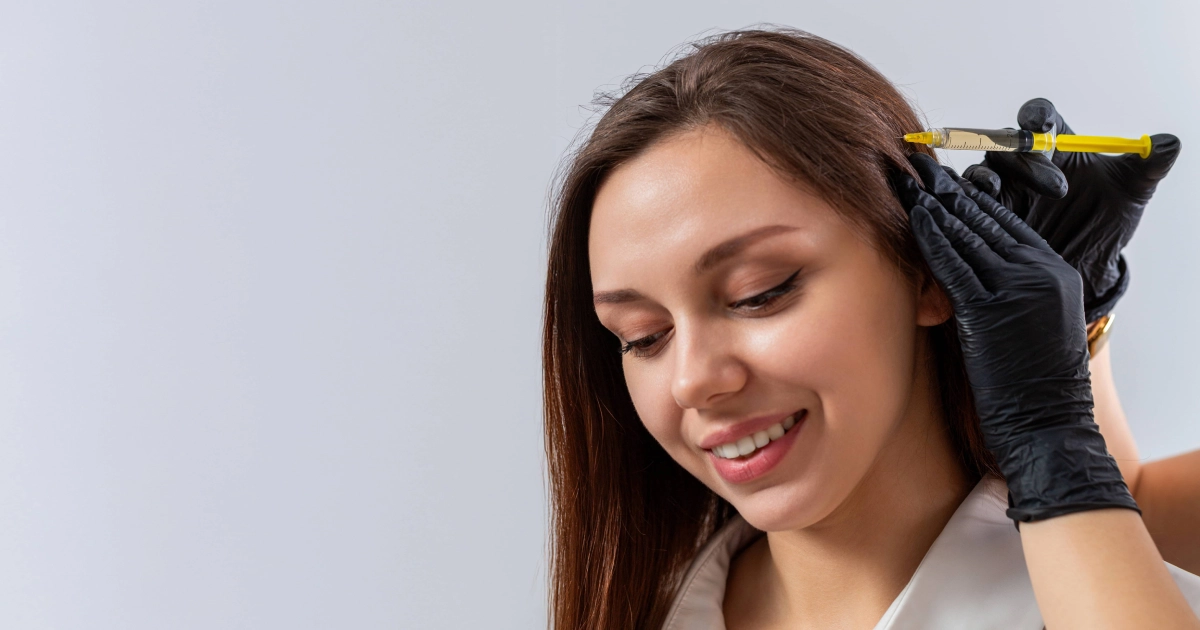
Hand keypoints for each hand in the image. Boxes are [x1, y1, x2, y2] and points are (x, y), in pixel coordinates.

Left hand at [891, 153, 1138, 521]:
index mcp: (1052, 272)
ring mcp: (1019, 289)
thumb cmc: (1031, 388)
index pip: (1004, 222)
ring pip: (968, 235)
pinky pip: (955, 264)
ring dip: (932, 205)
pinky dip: (931, 238)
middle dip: (946, 190)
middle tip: (915, 163)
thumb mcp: (1027, 327)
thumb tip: (963, 272)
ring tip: (904, 180)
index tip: (940, 178)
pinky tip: (912, 217)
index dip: (969, 197)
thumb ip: (1005, 292)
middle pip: (985, 219)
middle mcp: (1040, 273)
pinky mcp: (993, 310)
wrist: (1048, 427)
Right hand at [962, 98, 1181, 321]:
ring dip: (991, 178)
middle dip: (1026, 159)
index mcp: (1056, 142)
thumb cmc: (1106, 219)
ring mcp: (1001, 185)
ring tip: (1004, 195)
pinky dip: (967, 199)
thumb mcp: (1133, 191)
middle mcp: (1023, 159)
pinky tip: (980, 208)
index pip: (1039, 116)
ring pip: (983, 169)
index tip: (1044, 125)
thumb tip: (1170, 142)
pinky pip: (966, 199)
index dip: (1037, 116)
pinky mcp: (984, 211)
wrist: (1086, 262)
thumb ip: (1149, 165)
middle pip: (1008, 142)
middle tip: (1057, 187)